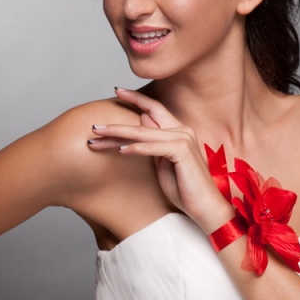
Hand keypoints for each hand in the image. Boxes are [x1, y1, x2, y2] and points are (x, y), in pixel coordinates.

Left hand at [88, 87, 233, 231]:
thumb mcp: (163, 163)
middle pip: (144, 118)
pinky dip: (136, 148)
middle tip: (94, 125)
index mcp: (179, 131)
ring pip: (143, 132)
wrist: (205, 207)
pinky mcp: (182, 151)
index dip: (136, 99)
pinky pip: (152, 147)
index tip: (117, 92)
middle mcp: (182, 130)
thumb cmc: (185, 189)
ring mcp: (183, 139)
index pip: (155, 109)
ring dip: (118, 133)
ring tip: (98, 135)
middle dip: (118, 120)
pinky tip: (120, 150)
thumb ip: (153, 144)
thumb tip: (140, 124)